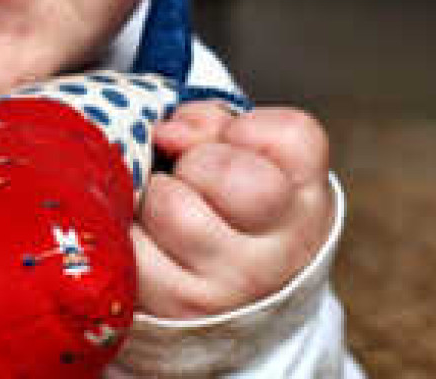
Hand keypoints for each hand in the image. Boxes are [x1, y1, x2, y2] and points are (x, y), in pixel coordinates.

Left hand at [131, 103, 333, 319]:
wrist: (236, 305)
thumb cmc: (232, 207)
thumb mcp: (241, 156)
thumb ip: (210, 125)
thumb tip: (168, 133)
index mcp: (309, 197)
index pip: (289, 135)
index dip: (243, 128)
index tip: (231, 147)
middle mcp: (286, 249)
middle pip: (225, 171)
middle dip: (194, 162)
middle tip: (189, 179)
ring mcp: (236, 285)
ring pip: (171, 207)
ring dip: (153, 198)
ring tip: (164, 212)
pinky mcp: (183, 310)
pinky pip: (133, 249)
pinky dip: (127, 235)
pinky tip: (145, 240)